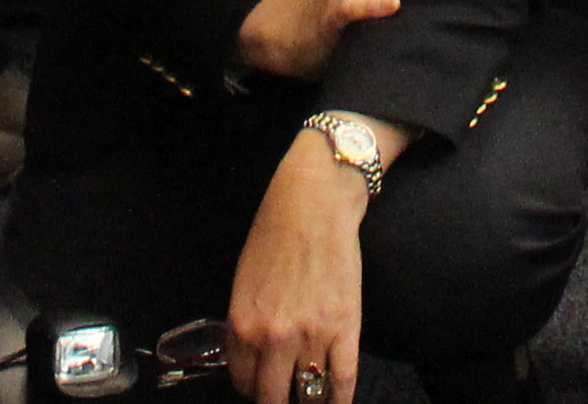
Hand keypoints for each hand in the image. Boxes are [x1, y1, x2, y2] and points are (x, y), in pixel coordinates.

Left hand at [228, 125, 376, 403]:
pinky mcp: (345, 329)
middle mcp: (273, 338)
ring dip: (307, 399)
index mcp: (242, 325)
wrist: (314, 202)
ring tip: (309, 395)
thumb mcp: (243, 283)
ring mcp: (311, 336)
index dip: (253, 388)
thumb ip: (245, 325)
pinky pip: (341, 383)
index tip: (262, 385)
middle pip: (272, 398)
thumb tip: (253, 359)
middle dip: (277, 400)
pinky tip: (335, 403)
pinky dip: (337, 401)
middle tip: (284, 393)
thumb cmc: (274, 234)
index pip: (243, 383)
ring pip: (307, 394)